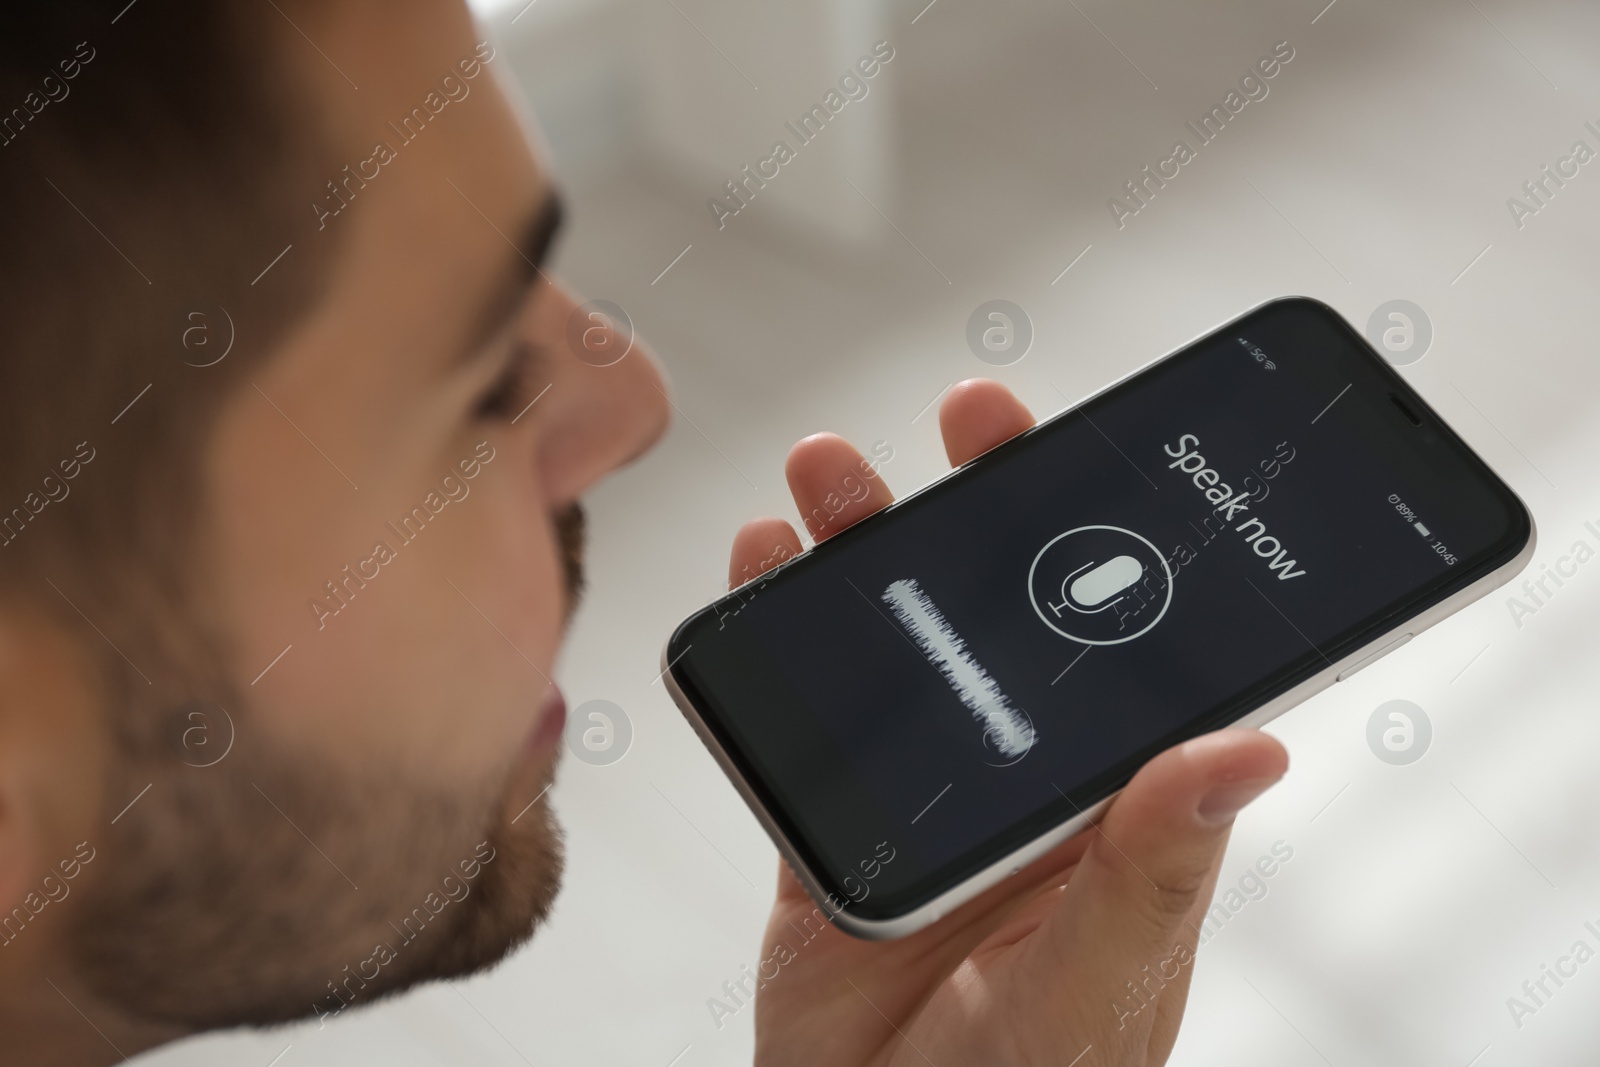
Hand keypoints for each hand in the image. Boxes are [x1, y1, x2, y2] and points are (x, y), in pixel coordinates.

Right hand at [726, 379, 1287, 1065]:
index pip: (1129, 646)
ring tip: (830, 482)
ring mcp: (925, 799)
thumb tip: (1248, 747)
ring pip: (898, 645)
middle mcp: (1022, 785)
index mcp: (1112, 809)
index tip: (1087, 449)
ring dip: (866, 553)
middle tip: (966, 420)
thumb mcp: (1103, 984)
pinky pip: (810, 714)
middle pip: (1006, 617)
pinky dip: (782, 634)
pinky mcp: (832, 831)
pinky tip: (765, 572)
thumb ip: (1153, 868)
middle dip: (982, 509)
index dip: (1114, 538)